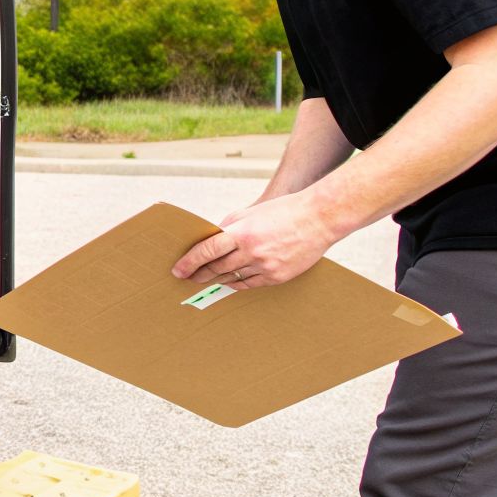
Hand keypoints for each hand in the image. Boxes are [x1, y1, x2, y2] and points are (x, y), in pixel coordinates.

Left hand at [170, 191, 340, 289]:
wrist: (318, 219)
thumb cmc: (283, 211)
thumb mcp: (250, 213)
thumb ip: (229, 227)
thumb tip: (211, 240)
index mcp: (242, 233)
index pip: (207, 251)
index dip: (189, 262)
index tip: (178, 270)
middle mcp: (252, 252)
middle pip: (217, 268)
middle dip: (200, 274)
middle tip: (188, 277)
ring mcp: (266, 266)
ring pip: (233, 279)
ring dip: (217, 280)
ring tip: (206, 280)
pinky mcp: (278, 277)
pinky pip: (251, 285)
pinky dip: (238, 284)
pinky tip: (229, 282)